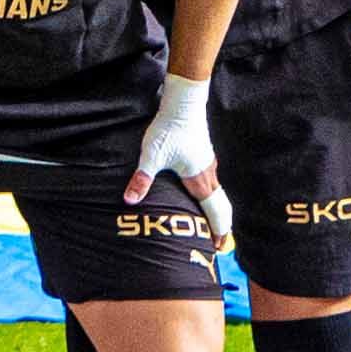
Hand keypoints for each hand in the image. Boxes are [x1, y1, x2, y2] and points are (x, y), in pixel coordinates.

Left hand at [129, 72, 233, 251]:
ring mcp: (208, 164)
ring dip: (216, 211)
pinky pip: (212, 183)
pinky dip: (211, 197)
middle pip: (221, 206)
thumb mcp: (151, 156)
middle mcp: (208, 174)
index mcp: (199, 180)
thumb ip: (142, 180)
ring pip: (217, 194)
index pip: (215, 212)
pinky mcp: (203, 156)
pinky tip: (199, 195)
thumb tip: (129, 200)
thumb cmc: (169, 129)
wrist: (184, 104)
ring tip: (210, 223)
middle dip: (220, 226)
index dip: (217, 231)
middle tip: (217, 243)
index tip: (217, 247)